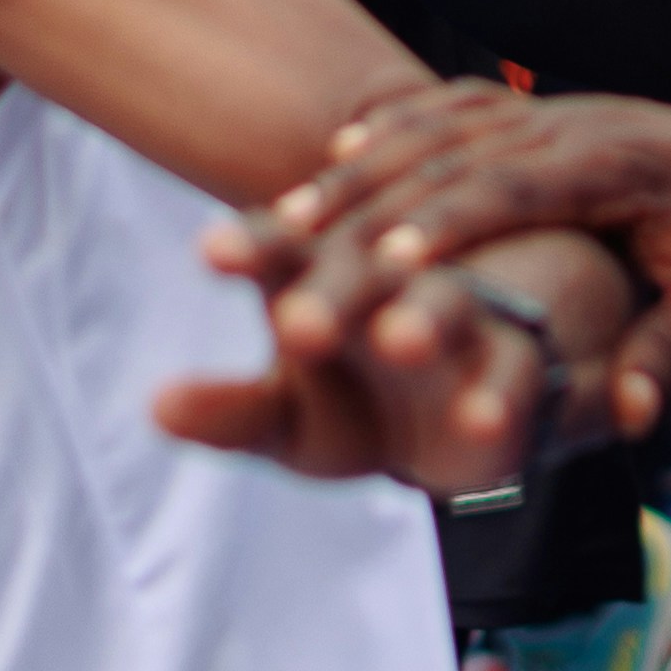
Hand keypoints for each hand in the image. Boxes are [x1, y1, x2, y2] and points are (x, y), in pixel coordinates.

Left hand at [159, 222, 632, 488]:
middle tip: (298, 324)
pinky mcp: (515, 363)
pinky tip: (481, 423)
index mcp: (320, 280)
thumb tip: (155, 408)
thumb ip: (231, 414)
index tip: (214, 250)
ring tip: (399, 342)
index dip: (250, 247)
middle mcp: (388, 282)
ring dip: (424, 319)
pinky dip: (497, 397)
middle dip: (331, 295)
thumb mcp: (288, 419)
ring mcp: (457, 315)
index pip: (278, 252)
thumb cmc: (357, 400)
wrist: (467, 410)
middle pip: (359, 275)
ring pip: (443, 307)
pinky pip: (510, 375)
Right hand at [233, 81, 670, 438]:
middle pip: (449, 157)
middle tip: (284, 244)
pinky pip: (461, 117)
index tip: (376, 264)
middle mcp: (577, 129)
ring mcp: (564, 119)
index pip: (511, 190)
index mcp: (619, 166)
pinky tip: (346, 151)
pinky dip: (399, 131)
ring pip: (441, 132)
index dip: (442, 225)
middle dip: (364, 201)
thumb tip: (620, 417)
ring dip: (362, 169)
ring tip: (285, 212)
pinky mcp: (559, 127)